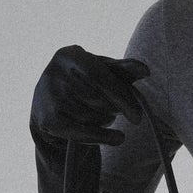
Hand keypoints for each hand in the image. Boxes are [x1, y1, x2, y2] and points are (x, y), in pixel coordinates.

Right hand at [31, 45, 150, 146]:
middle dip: (114, 109)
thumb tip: (145, 70)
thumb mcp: (103, 72)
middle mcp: (54, 72)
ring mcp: (48, 97)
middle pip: (96, 99)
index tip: (138, 116)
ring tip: (103, 116)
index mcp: (70, 54)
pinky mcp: (47, 119)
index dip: (121, 97)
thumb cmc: (84, 83)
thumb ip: (124, 70)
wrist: (50, 102)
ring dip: (105, 121)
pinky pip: (81, 133)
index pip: (99, 77)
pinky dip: (101, 137)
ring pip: (90, 117)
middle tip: (117, 112)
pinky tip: (116, 139)